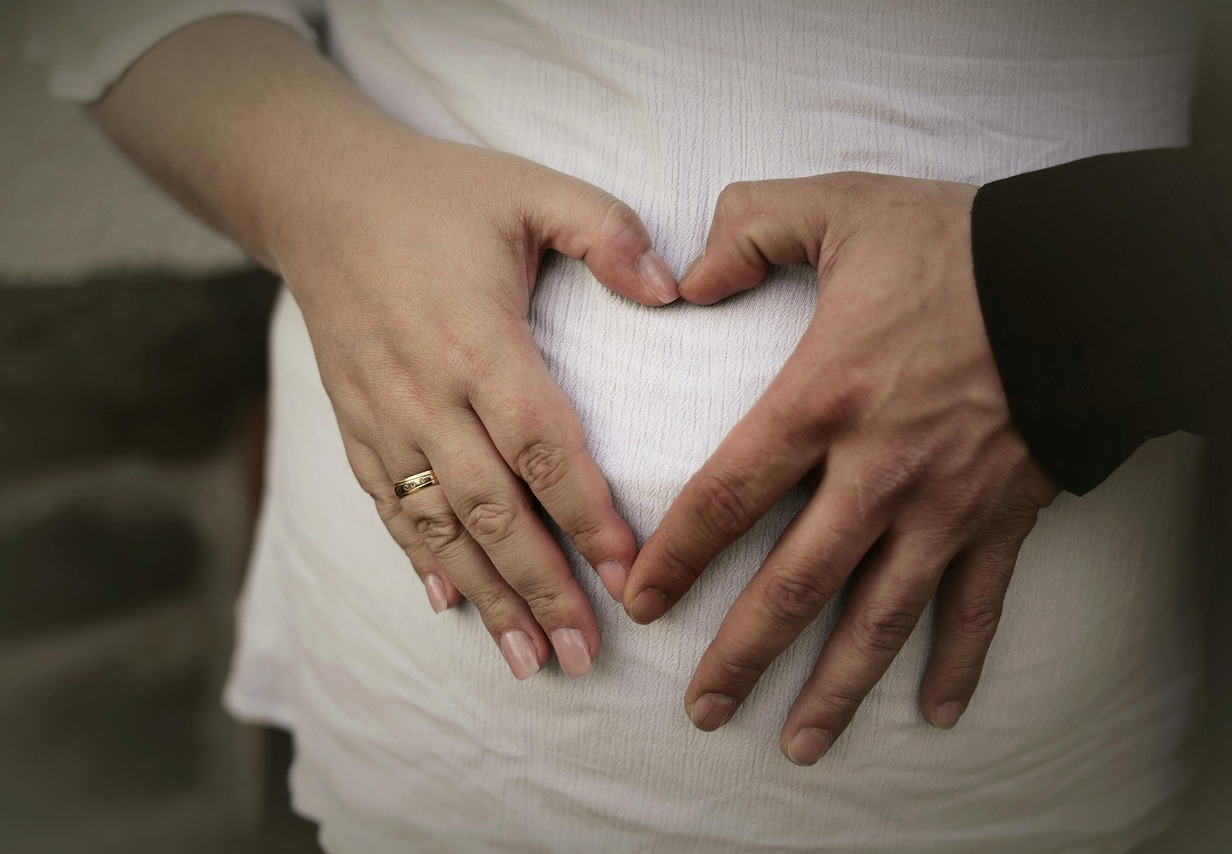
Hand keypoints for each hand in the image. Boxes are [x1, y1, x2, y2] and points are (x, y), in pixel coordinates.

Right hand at [273, 132, 678, 679]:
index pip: (544, 447)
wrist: (317, 196)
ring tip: (529, 659)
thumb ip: (607, 233)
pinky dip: (420, 561)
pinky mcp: (354, 425)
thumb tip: (673, 290)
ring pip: (439, 526)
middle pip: (493, 510)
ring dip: (487, 597)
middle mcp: (427, 393)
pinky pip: (388, 508)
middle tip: (584, 654)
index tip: (632, 579)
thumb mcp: (532, 188)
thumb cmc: (438, 193)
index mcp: (479, 340)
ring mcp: (383, 416)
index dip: (589, 518)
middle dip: (543, 587)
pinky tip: (450, 608)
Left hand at [623, 173, 1060, 762]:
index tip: (643, 601)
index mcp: (823, 399)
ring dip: (835, 685)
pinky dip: (957, 661)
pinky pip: (978, 604)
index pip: (728, 495)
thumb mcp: (839, 207)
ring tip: (796, 743)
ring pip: (880, 616)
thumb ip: (748, 229)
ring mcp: (945, 505)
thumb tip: (684, 278)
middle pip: (795, 583)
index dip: (678, 555)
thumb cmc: (957, 243)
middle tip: (702, 710)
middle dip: (743, 653)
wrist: (1086, 276)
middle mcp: (878, 471)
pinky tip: (934, 712)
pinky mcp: (1003, 518)